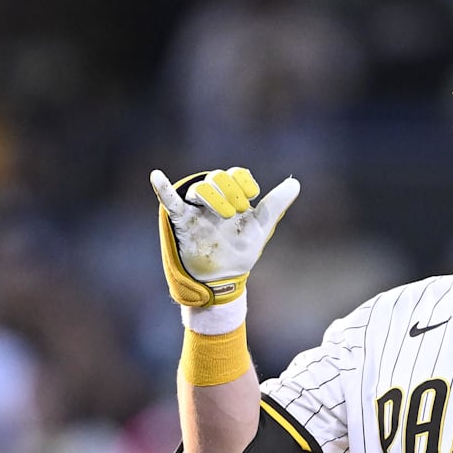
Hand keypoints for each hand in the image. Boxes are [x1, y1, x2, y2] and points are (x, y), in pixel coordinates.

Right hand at [151, 167, 299, 306]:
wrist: (224, 277)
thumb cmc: (241, 248)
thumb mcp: (261, 226)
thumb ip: (276, 204)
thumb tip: (295, 182)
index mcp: (232, 196)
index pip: (236, 175)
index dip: (243, 182)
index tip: (253, 196)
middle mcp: (213, 199)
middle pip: (217, 179)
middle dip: (230, 192)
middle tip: (238, 211)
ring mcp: (197, 209)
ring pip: (200, 189)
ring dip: (213, 198)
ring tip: (225, 215)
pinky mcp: (183, 222)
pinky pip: (171, 202)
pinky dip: (163, 189)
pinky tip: (157, 176)